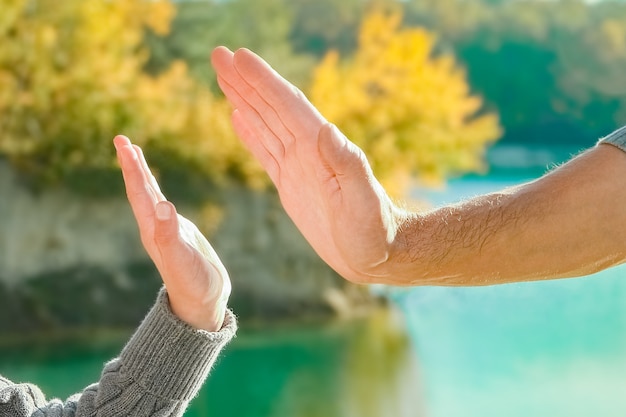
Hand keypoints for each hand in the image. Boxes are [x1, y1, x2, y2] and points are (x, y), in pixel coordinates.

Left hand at [114, 135, 230, 330]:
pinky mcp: (180, 235)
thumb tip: (163, 204)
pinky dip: (159, 191)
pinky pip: (164, 205)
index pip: (139, 191)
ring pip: (150, 196)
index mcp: (152, 229)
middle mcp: (155, 227)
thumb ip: (170, 233)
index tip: (124, 144)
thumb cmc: (193, 284)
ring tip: (135, 155)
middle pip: (140, 189)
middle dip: (131, 164)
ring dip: (142, 174)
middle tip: (122, 140)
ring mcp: (167, 230)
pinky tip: (158, 191)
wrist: (202, 305)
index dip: (132, 168)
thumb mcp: (181, 259)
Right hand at [211, 47, 404, 283]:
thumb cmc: (374, 230)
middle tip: (219, 54)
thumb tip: (327, 128)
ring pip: (265, 123)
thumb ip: (348, 165)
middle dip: (245, 80)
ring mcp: (298, 165)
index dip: (262, 80)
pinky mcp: (291, 183)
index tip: (238, 57)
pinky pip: (265, 151)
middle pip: (271, 107)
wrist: (375, 254)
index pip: (287, 105)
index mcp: (321, 148)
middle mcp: (308, 150)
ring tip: (223, 76)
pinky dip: (250, 132)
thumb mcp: (364, 201)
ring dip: (243, 99)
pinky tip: (237, 116)